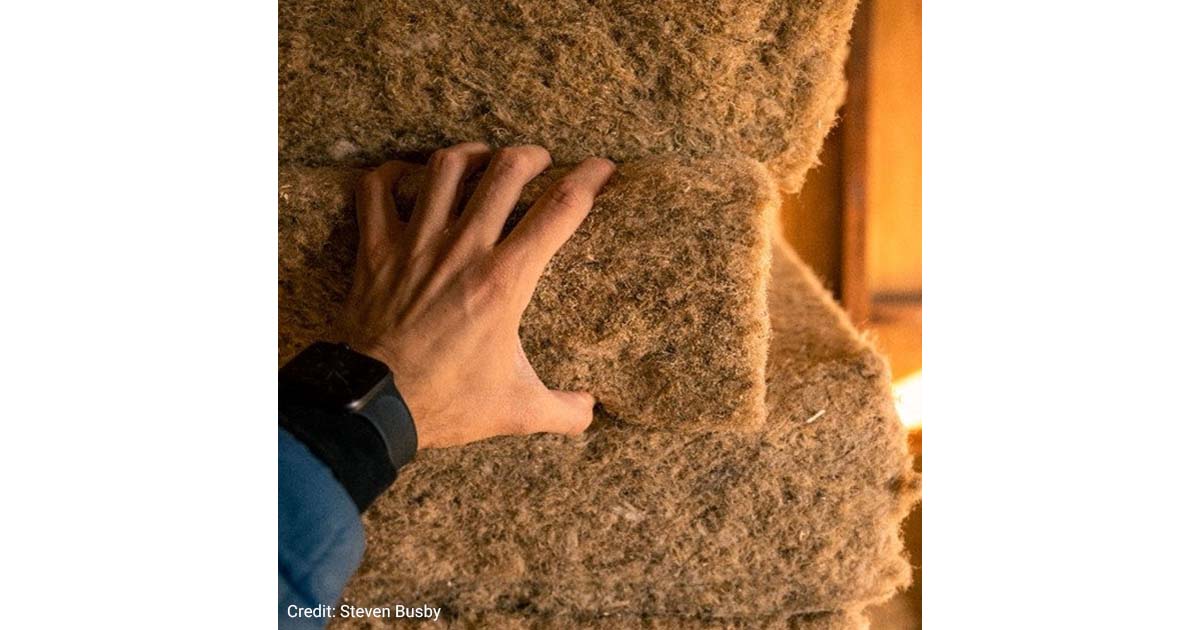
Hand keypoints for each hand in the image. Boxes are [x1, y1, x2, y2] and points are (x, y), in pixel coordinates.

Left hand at [337, 143, 615, 448]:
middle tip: (540, 161)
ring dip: (471, 153)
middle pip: (506, 171)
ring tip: (485, 157)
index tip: (603, 168)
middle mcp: (463, 249)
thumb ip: (563, 411)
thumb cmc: (446, 404)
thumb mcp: (516, 411)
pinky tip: (409, 176)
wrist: (372, 407)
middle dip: (531, 156)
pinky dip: (391, 174)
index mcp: (505, 280)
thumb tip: (592, 411)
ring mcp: (415, 244)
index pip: (560, 209)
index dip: (589, 179)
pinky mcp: (376, 250)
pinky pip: (376, 190)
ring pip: (445, 168)